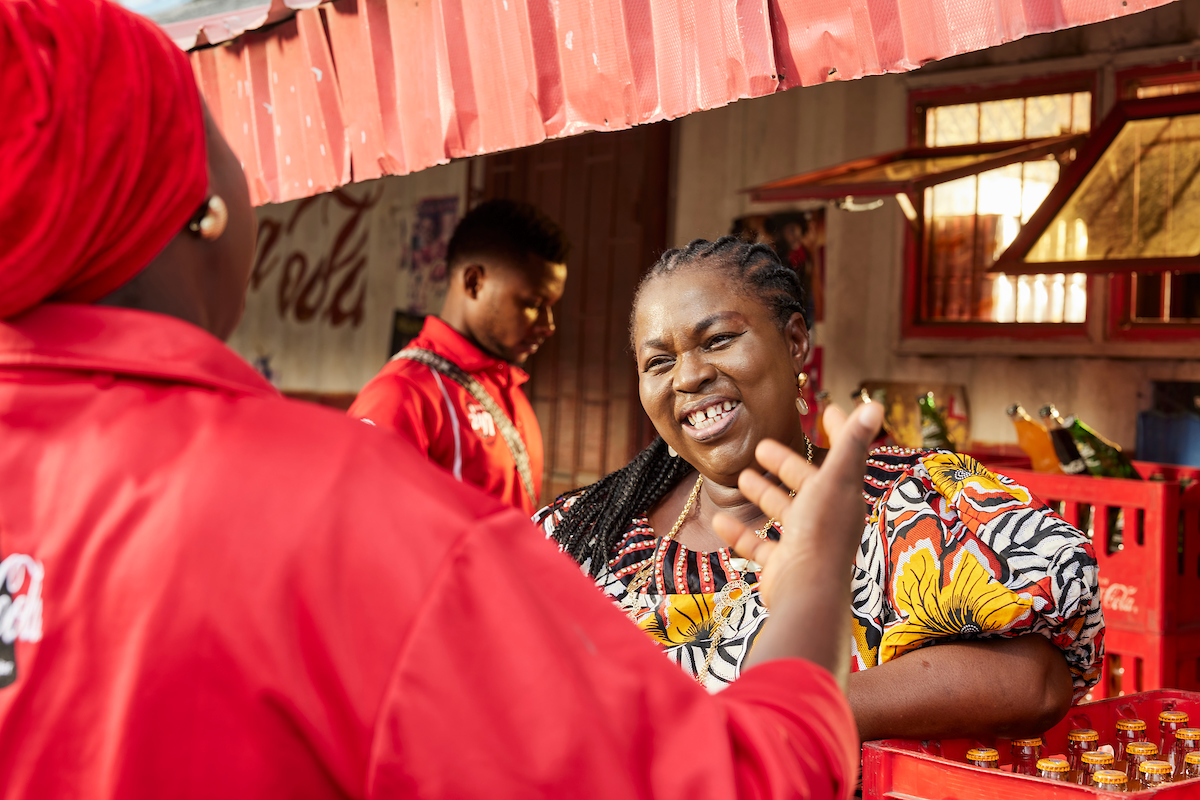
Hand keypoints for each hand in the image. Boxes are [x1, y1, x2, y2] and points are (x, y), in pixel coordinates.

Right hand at [712, 403, 882, 607]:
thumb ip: (850, 443)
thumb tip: (874, 405)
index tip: (828, 411)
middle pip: (806, 484)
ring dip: (764, 494)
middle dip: (786, 465)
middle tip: (762, 447)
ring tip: (741, 477)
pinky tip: (719, 521)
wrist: (806, 591)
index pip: (843, 455)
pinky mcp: (784, 565)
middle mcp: (826, 518)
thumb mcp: (834, 480)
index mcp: (842, 496)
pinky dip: (741, 533)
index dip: (838, 432)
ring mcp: (804, 542)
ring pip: (783, 512)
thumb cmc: (821, 532)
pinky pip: (759, 544)